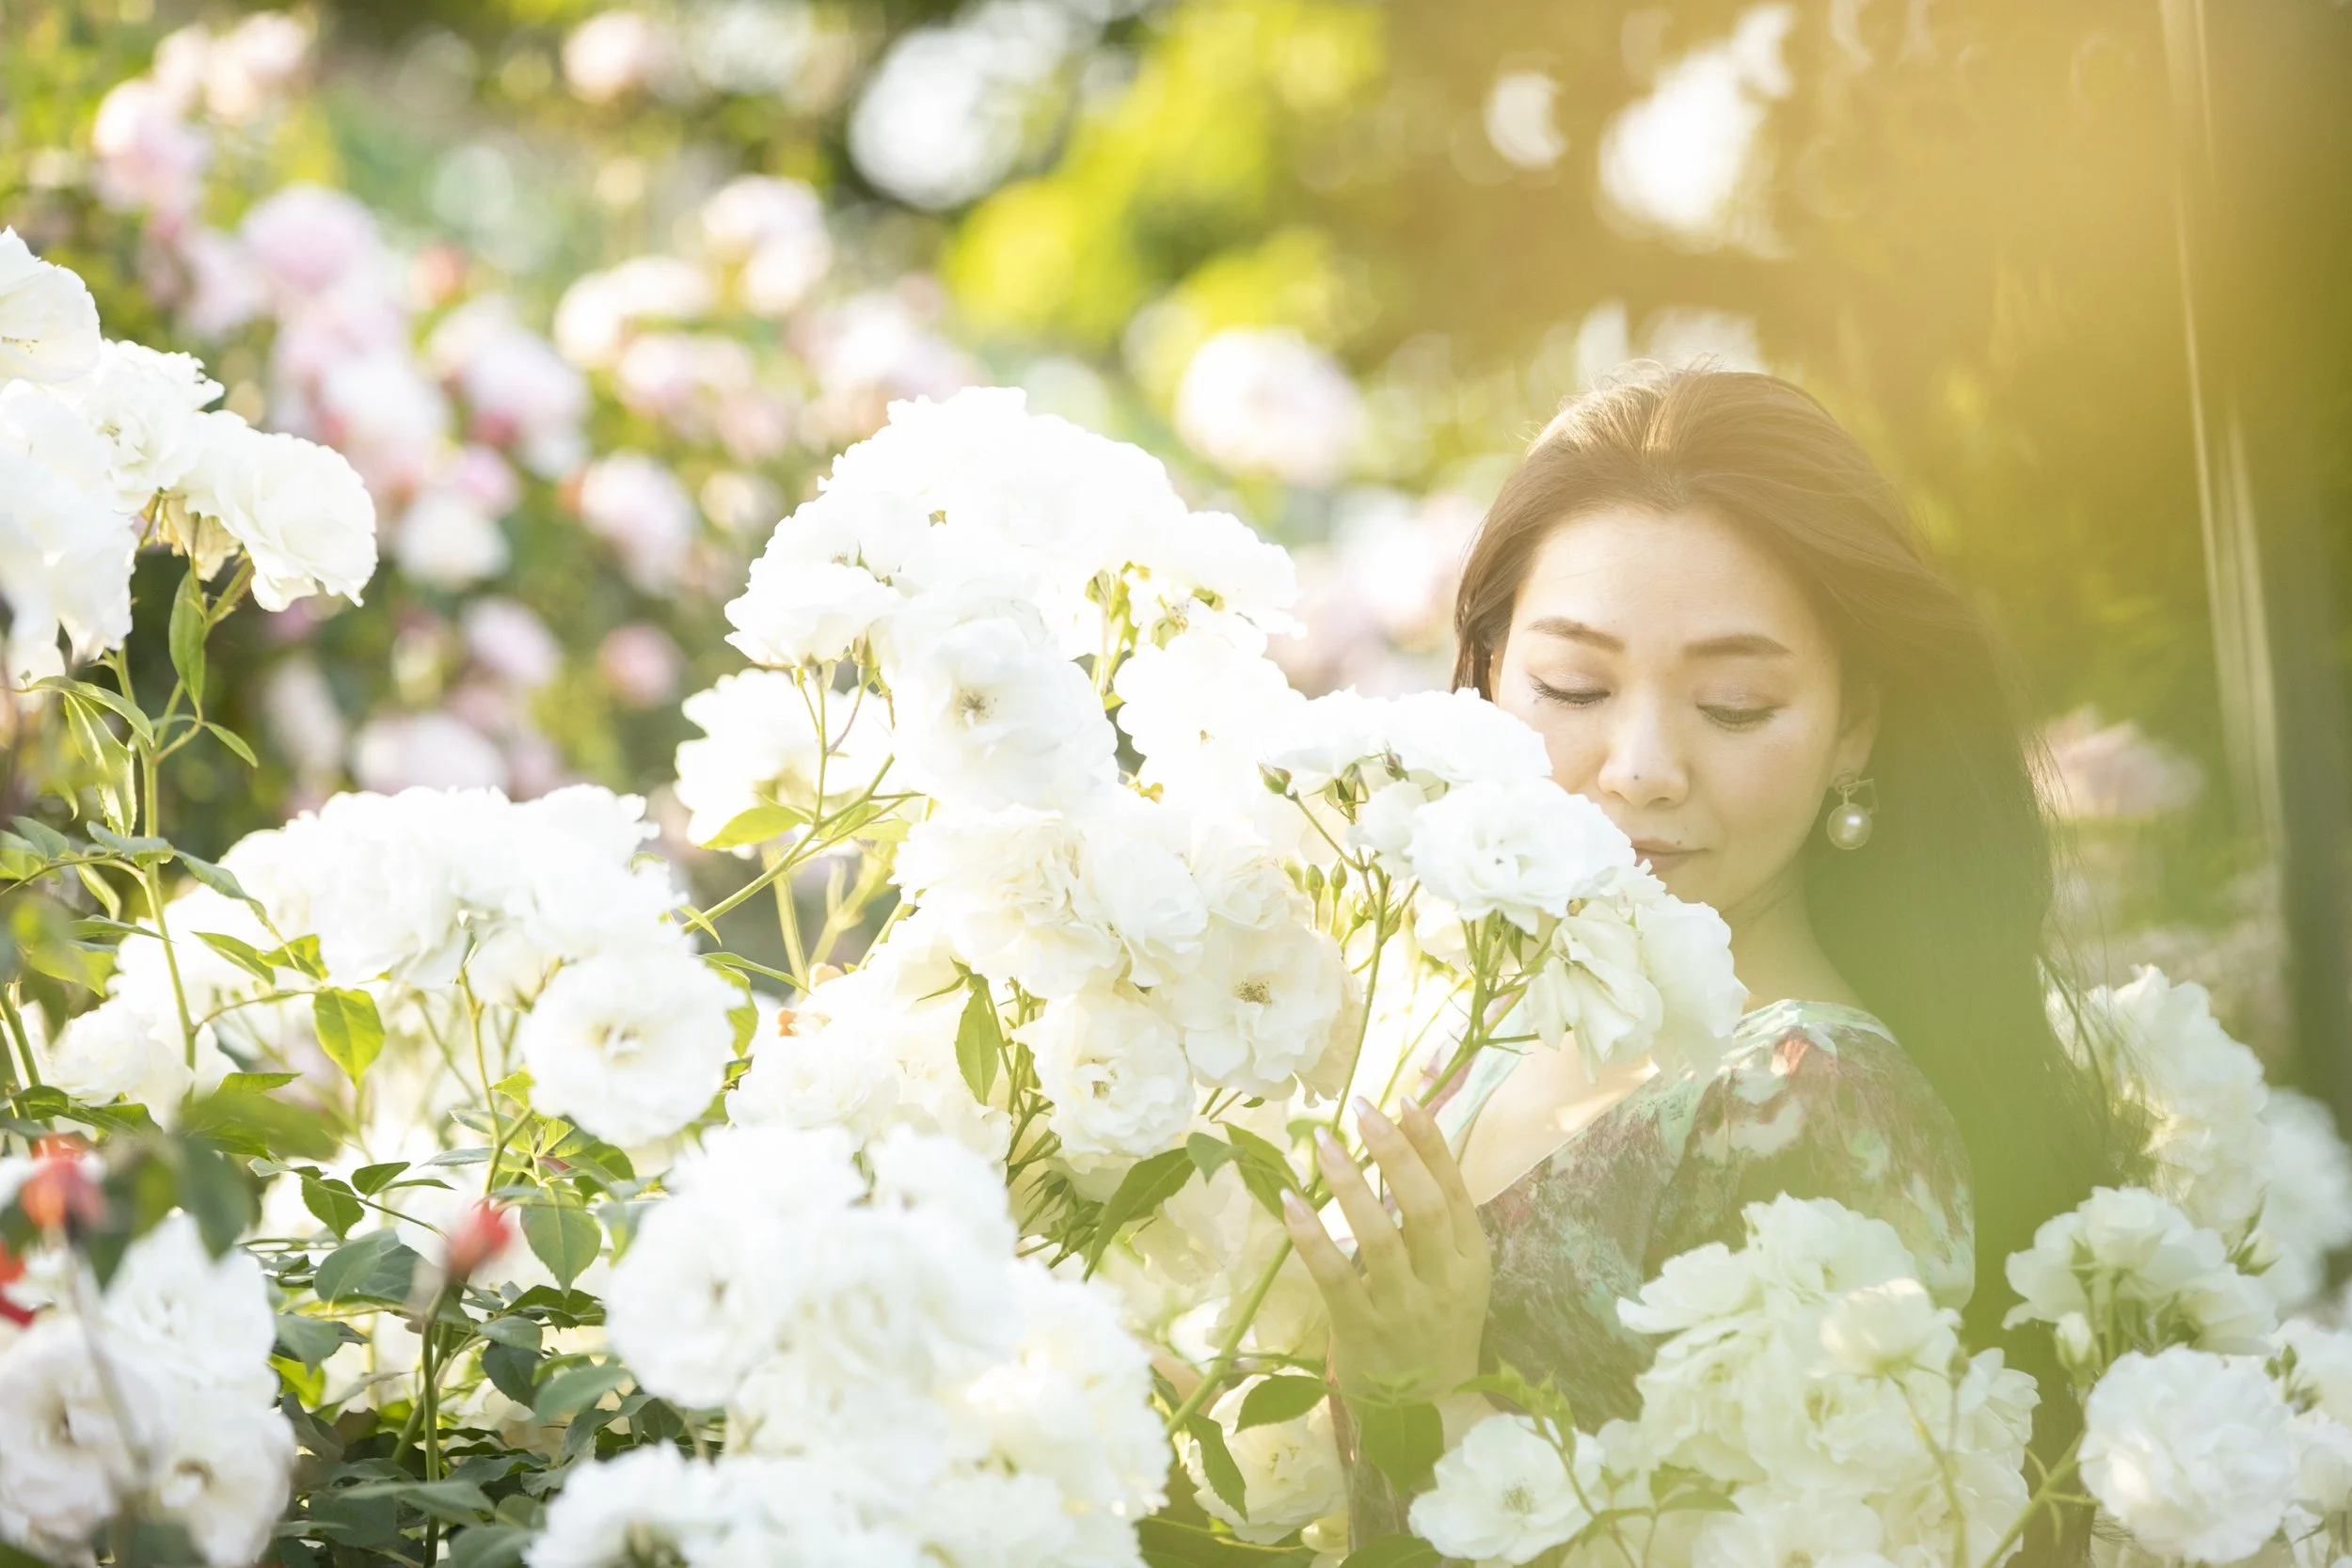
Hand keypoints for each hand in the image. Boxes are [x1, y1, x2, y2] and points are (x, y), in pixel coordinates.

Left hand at [1282, 1094, 1491, 1403]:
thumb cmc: (1437, 1325)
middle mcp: (1443, 1281)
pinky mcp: (1362, 1332)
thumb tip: (1409, 1140)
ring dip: (1350, 1185)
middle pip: (1421, 1207)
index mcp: (1471, 1260)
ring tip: (1327, 1143)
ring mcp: (1403, 1308)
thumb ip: (1437, 1217)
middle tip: (1363, 1109)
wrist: (1428, 1411)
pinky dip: (1312, 1237)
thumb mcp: (1455, 1272)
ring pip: (1379, 1238)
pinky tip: (1291, 1203)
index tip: (1405, 1098)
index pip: (1453, 1191)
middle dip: (1393, 1152)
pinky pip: (1335, 1277)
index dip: (1431, 1143)